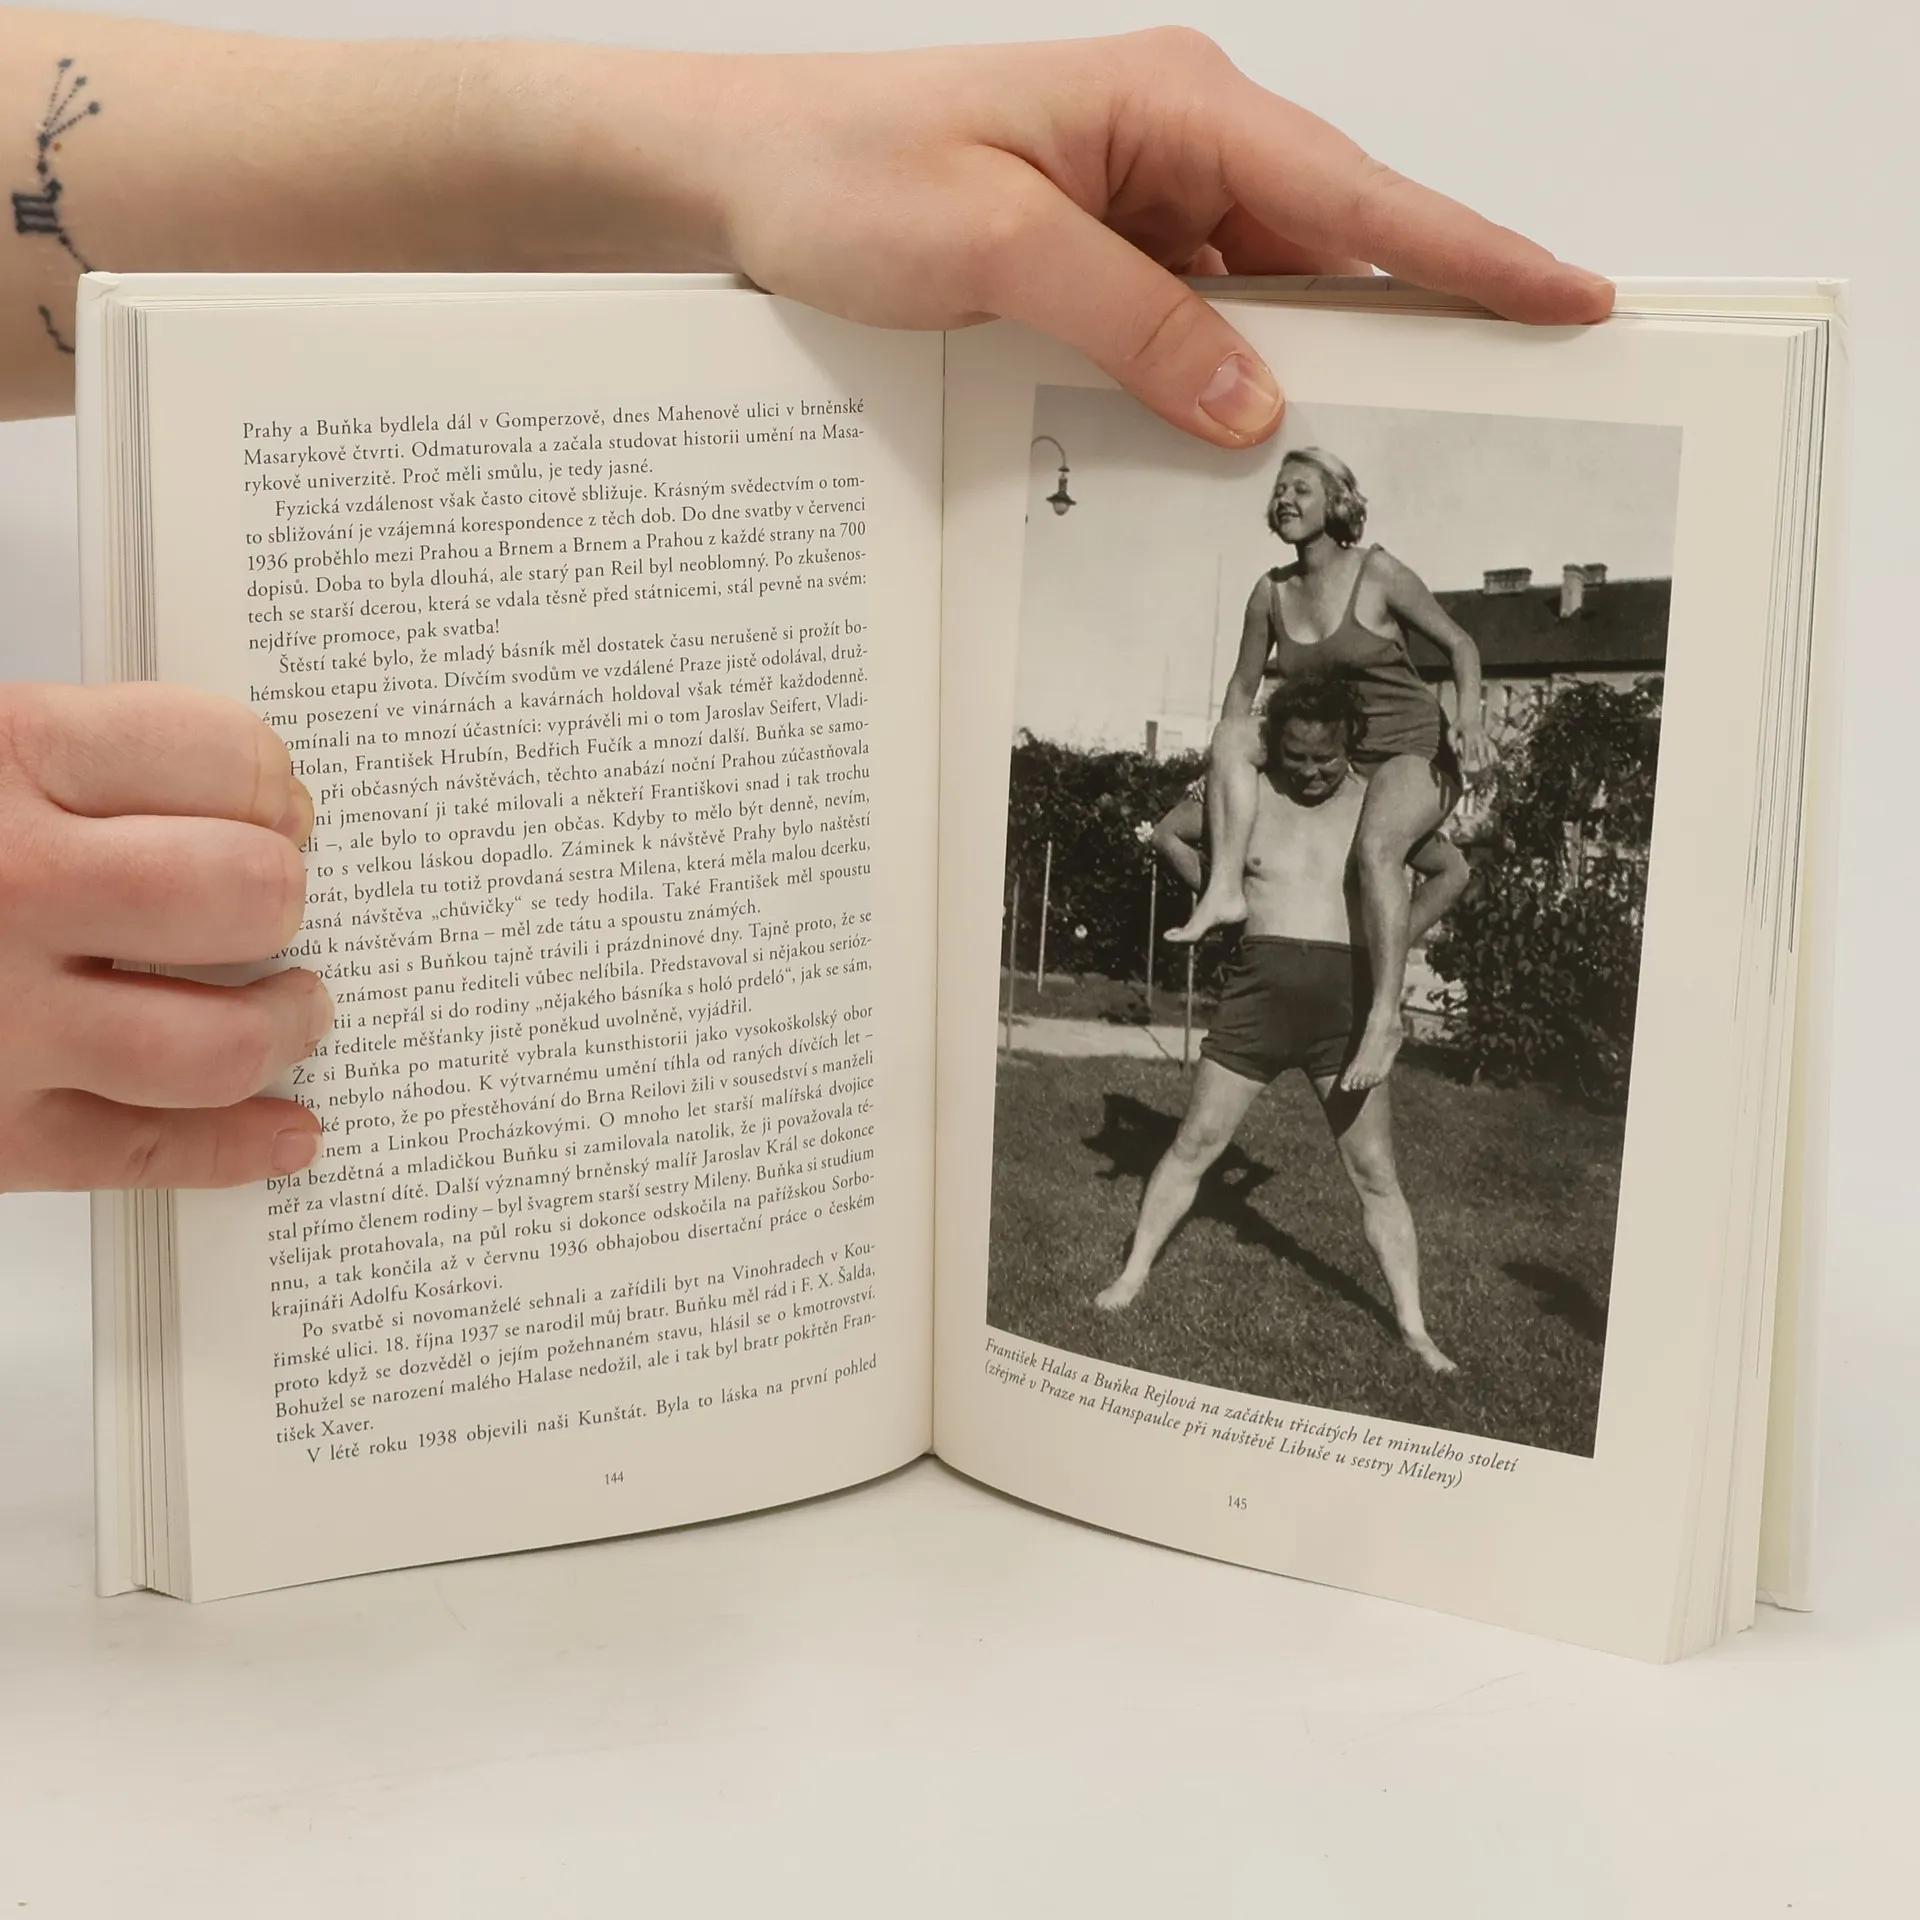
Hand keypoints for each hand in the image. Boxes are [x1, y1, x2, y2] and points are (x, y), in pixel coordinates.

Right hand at [0, 684, 329, 1191]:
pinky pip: (145, 1151)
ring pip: (221, 1041)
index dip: (266, 782)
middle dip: (283, 896)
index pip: (218, 756)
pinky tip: (285, 1131)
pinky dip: (237, 1149)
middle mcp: (6, 889)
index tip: (276, 804)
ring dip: (284, 1024)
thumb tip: (248, 798)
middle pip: (243, 893)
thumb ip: (69, 762)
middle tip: (278, 900)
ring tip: (293, 1007)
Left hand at [679, 31, 1613, 445]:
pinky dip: (1218, 378)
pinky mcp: (1106, 253)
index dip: (1470, 253)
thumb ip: (1136, 322)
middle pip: (1332, 247)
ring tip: (1353, 456)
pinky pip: (1197, 320)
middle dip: (1406, 328)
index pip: (1356, 191)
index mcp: (1172, 104)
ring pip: (1267, 297)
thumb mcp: (995, 251)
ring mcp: (1144, 200)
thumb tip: (1254, 406)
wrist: (739, 175)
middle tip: (1486, 408)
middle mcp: (1175, 142)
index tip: (1567, 297)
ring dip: (1298, 372)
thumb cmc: (843, 173)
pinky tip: (1227, 437)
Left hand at [1452, 716, 1496, 780]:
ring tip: (1491, 765)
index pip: (1468, 748)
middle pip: (1480, 749)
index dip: (1467, 758)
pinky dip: (1494, 752)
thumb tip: (1455, 751)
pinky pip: (1492, 745)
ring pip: (1487, 747)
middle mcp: (1477, 736)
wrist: (1468, 713)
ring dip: (1489, 756)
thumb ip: (1452, 740)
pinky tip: (1497, 760)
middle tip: (1482, 768)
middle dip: (1481, 758)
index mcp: (1468, 735)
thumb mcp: (1451, 730)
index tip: (1465, 766)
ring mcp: (1483, 736)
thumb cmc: (1458, 724)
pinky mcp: (1486, 736)